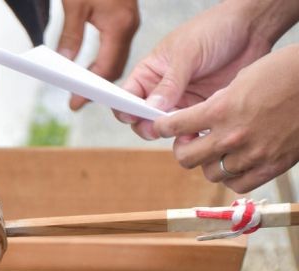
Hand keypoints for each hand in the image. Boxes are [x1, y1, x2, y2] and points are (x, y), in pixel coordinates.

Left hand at [56, 0, 139, 110]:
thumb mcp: (74, 5)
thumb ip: (70, 36)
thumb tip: (64, 63)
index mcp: (119, 25)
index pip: (106, 68)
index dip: (90, 89)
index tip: (75, 103)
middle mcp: (129, 25)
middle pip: (115, 67)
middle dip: (97, 87)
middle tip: (77, 101)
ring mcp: (130, 21)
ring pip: (118, 57)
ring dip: (101, 74)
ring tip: (81, 90)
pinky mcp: (125, 17)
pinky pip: (117, 46)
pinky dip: (104, 60)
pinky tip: (89, 68)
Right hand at [116, 1, 278, 138]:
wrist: (252, 28)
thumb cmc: (214, 29)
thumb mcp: (187, 53)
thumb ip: (169, 82)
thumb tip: (150, 108)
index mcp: (149, 73)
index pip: (127, 96)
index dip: (125, 108)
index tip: (132, 115)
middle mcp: (162, 90)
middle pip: (143, 118)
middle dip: (147, 125)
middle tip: (158, 127)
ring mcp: (182, 101)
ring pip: (167, 127)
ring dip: (170, 132)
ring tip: (181, 129)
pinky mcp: (203, 109)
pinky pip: (190, 128)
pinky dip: (192, 133)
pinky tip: (198, 130)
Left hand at [151, 45, 298, 192]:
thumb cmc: (286, 72)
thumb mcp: (244, 78)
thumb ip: (218, 102)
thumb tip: (200, 118)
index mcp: (221, 110)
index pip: (173, 126)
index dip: (161, 127)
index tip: (161, 127)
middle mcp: (232, 136)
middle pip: (186, 158)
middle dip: (184, 148)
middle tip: (190, 140)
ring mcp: (252, 154)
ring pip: (210, 174)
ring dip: (209, 162)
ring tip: (217, 150)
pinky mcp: (272, 166)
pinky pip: (238, 184)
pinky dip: (232, 176)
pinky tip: (235, 163)